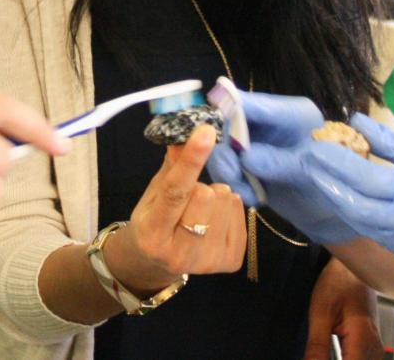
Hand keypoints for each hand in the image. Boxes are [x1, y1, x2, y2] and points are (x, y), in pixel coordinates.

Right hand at [102, 125, 246, 292]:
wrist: (160, 262)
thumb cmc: (154, 221)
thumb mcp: (153, 193)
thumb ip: (171, 165)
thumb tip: (185, 131)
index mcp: (153, 234)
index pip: (175, 191)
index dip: (191, 160)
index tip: (206, 132)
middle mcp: (180, 253)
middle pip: (207, 194)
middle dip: (201, 186)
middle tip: (190, 197)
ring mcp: (208, 261)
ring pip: (226, 200)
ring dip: (216, 197)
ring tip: (202, 210)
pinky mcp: (231, 261)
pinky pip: (240, 211)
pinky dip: (229, 208)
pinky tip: (215, 220)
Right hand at [206, 91, 357, 245]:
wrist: (333, 212)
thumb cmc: (335, 184)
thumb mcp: (314, 171)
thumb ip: (280, 162)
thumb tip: (245, 156)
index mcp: (293, 114)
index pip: (258, 104)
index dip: (235, 109)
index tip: (216, 119)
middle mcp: (270, 124)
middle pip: (232, 124)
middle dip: (228, 149)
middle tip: (233, 172)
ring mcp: (258, 145)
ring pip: (225, 148)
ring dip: (228, 171)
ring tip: (246, 193)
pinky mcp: (249, 167)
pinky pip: (228, 170)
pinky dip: (234, 185)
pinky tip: (252, 198)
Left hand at [304, 258, 380, 359]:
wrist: (355, 266)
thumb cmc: (338, 283)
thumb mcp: (321, 314)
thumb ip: (317, 347)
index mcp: (363, 339)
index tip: (315, 357)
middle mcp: (374, 347)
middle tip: (316, 351)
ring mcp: (375, 347)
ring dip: (341, 358)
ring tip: (320, 351)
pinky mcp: (372, 345)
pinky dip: (347, 359)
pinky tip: (331, 355)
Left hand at [305, 115, 393, 289]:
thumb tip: (357, 123)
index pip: (366, 181)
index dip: (335, 165)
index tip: (313, 148)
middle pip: (356, 209)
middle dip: (328, 186)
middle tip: (307, 165)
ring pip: (366, 227)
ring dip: (343, 203)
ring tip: (326, 180)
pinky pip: (383, 241)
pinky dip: (367, 221)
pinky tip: (357, 204)